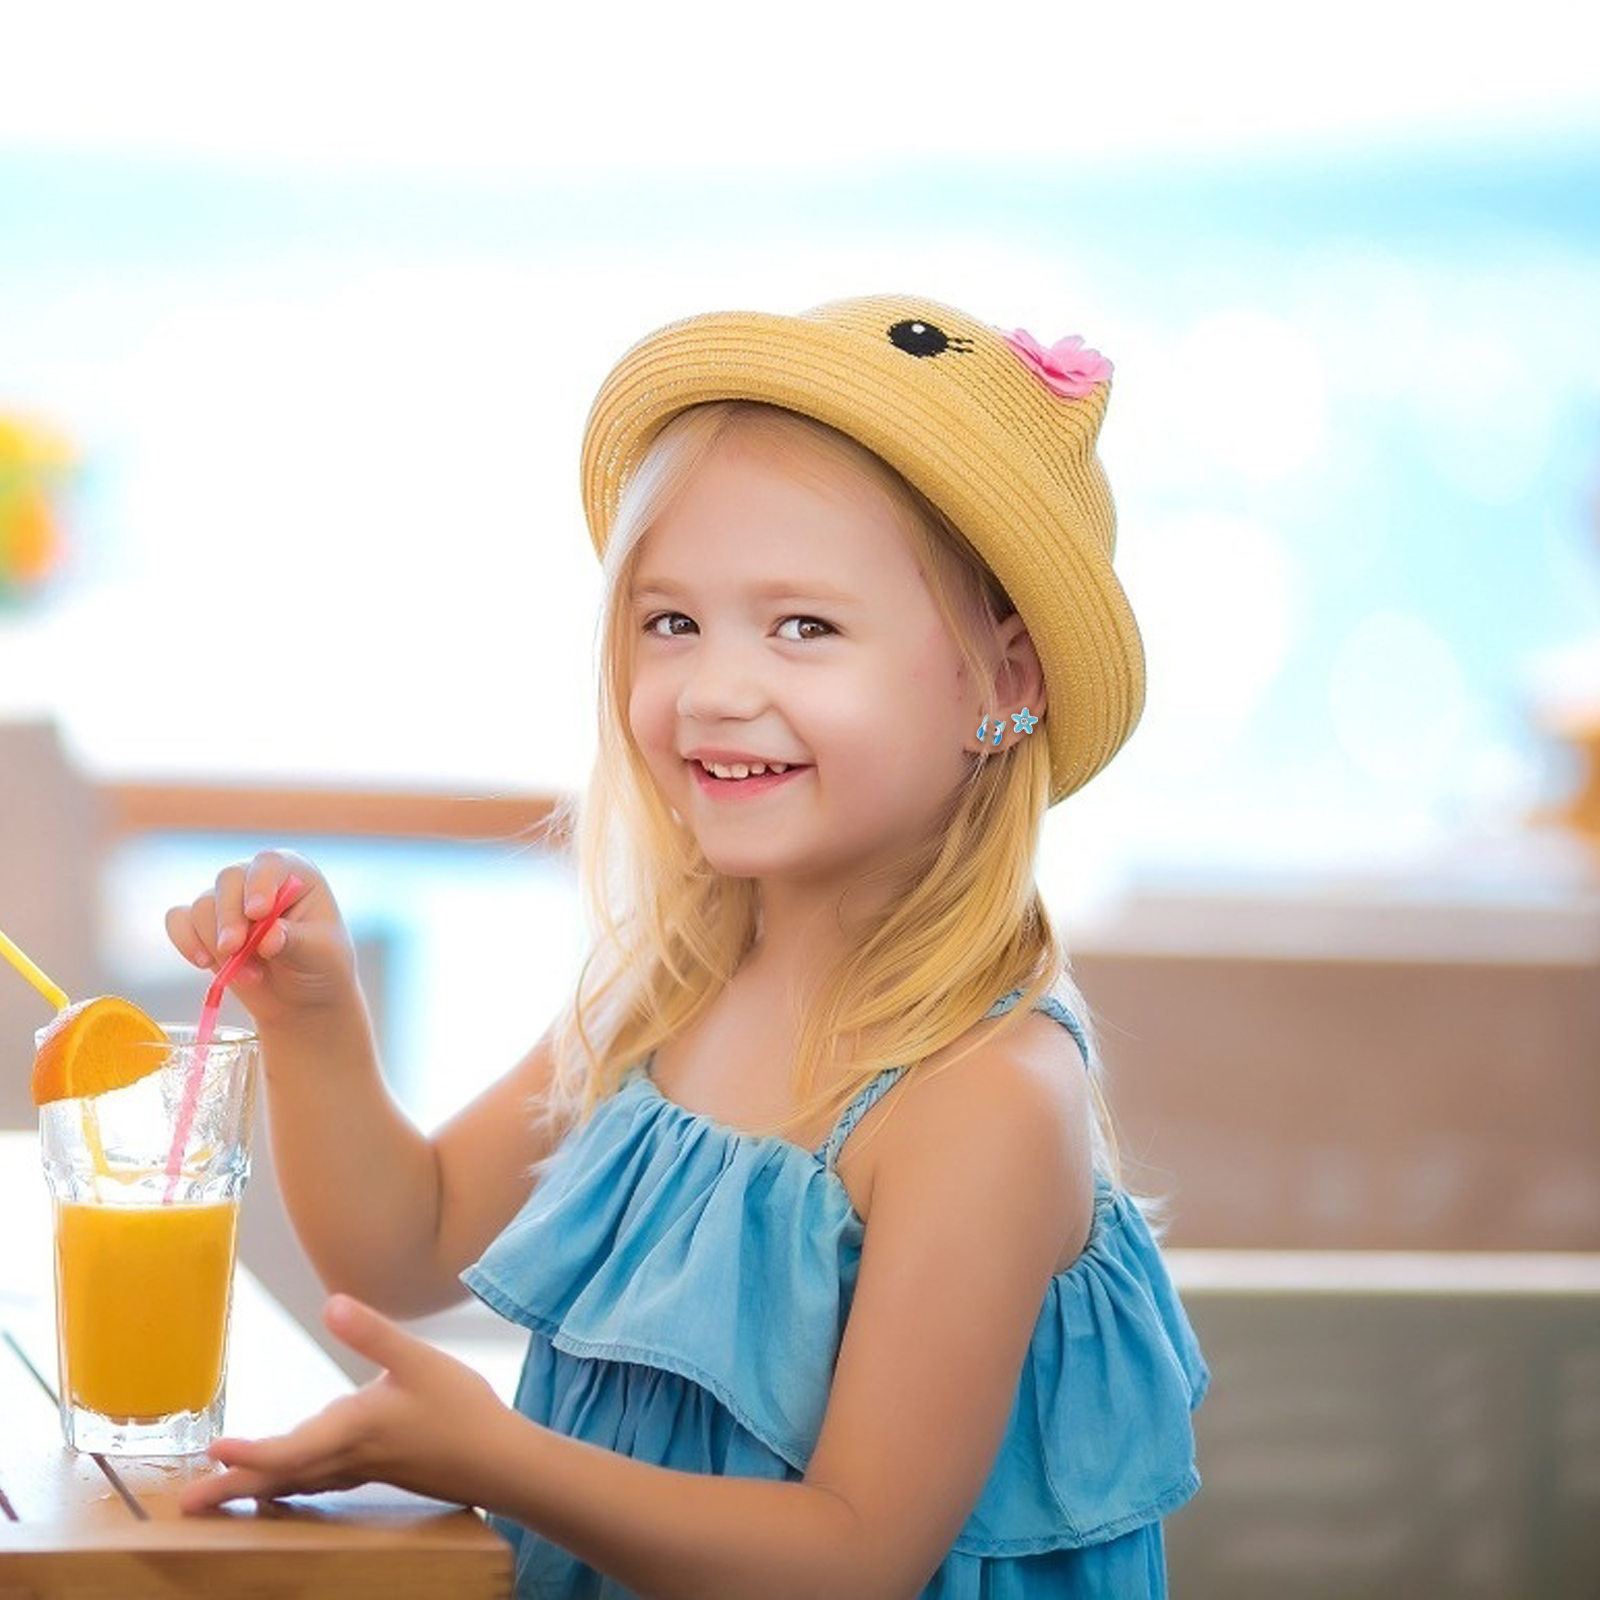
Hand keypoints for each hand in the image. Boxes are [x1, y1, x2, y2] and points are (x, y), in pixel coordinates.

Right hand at [166, 850, 356, 1025]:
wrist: (300, 999)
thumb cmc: (320, 966)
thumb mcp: (320, 955)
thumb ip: (295, 942)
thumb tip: (268, 938)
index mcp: (294, 874)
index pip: (269, 863)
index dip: (259, 884)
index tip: (259, 913)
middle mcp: (257, 880)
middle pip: (228, 880)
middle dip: (229, 918)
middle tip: (235, 949)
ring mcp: (228, 901)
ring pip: (203, 906)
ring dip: (218, 945)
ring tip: (250, 976)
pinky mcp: (203, 926)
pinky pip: (178, 921)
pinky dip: (186, 942)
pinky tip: (204, 964)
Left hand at [180, 1295, 509, 1513]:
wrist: (497, 1462)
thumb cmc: (460, 1411)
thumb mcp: (418, 1361)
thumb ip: (373, 1333)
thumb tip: (330, 1303)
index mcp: (353, 1429)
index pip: (289, 1449)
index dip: (249, 1453)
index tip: (213, 1450)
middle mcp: (347, 1457)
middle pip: (280, 1477)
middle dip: (233, 1488)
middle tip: (186, 1504)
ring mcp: (359, 1470)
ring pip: (295, 1485)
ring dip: (254, 1490)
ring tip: (219, 1497)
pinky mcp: (373, 1472)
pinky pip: (315, 1484)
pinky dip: (289, 1486)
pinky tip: (287, 1485)